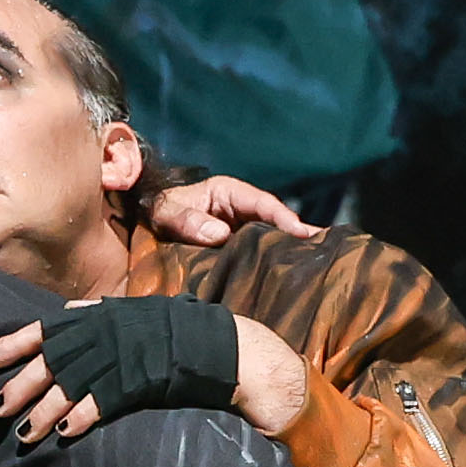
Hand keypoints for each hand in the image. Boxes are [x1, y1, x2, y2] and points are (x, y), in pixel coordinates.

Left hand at [0, 313, 309, 443]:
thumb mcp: (137, 314)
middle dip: (21, 384)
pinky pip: (103, 402)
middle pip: (53, 359)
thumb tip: (64, 313)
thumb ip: (100, 314)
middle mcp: (110, 333)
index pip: (49, 325)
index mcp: (105, 315)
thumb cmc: (181, 333)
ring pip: (71, 385)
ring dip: (44, 410)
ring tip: (23, 433)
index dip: (16, 342)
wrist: (226, 348)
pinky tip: (64, 435)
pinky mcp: (142, 382)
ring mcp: (126, 358)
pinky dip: (81, 418)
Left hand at [138, 172, 307, 248]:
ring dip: (286, 249)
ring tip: (312, 264)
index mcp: (229, 192)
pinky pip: (256, 252)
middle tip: (320, 251)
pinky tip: (284, 274)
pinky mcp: (236, 247)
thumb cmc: (158, 210)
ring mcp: (240, 228)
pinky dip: (270, 260)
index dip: (285, 218)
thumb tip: (220, 234)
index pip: (264, 203)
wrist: (145, 221)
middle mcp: (240, 208)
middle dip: (295, 234)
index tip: (302, 233)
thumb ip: (188, 221)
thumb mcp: (167, 211)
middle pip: (273, 221)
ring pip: (268, 237)